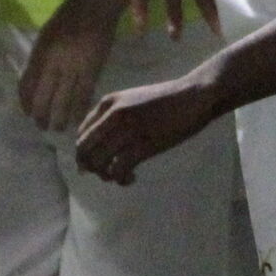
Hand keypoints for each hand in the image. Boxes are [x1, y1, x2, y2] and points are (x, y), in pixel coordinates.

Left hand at [19, 0, 128, 133]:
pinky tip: (77, 119)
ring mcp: (74, 65)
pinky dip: (79, 109)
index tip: (27, 113)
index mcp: (39, 51)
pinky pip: (84, 95)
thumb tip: (35, 83)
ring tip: (57, 128)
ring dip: (59, 118)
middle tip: (41, 126)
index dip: (25, 103)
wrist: (96, 2)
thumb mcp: (47, 34)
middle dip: (40, 116)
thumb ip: (40, 58)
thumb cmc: (69, 16)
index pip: (26, 84)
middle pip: (43, 96)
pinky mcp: (94, 67)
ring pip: (63, 100)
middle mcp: (54, 60)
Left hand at [78, 73, 223, 184]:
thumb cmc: (166, 100)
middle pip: (85, 150)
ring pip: (99, 162)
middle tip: (107, 174)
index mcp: (107, 103)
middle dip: (91, 168)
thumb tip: (99, 146)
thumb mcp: (131, 100)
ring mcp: (128, 129)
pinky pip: (119, 169)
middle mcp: (112, 115)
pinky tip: (131, 178)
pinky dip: (121, 179)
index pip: (81, 135)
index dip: (84, 154)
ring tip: (121, 176)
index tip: (97, 164)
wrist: (194, 95)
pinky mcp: (143, 144)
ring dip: (106, 175)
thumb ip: (113, 117)